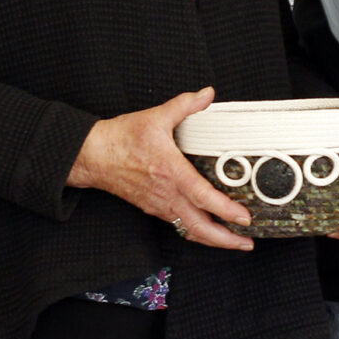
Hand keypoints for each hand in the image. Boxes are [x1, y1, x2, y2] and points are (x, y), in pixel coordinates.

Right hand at [68, 87, 253, 250]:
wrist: (92, 156)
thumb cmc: (120, 139)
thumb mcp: (156, 116)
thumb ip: (185, 105)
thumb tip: (207, 94)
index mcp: (171, 172)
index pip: (203, 197)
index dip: (226, 210)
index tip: (244, 218)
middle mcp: (167, 194)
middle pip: (199, 227)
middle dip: (225, 239)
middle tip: (247, 243)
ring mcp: (159, 204)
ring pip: (189, 230)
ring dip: (213, 239)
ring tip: (234, 242)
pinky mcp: (152, 208)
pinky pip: (178, 225)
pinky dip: (196, 232)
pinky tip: (207, 231)